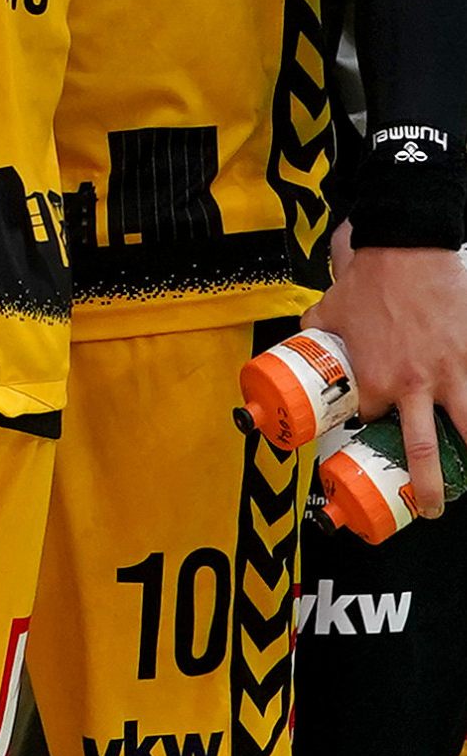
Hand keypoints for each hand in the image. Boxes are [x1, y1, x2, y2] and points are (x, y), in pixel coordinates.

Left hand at [313, 243, 466, 514]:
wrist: (407, 249)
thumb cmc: (369, 279)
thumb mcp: (326, 312)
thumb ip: (316, 336)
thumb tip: (305, 345)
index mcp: (373, 379)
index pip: (369, 419)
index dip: (369, 426)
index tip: (373, 429)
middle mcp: (413, 385)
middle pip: (423, 449)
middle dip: (427, 486)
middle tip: (429, 506)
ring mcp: (450, 374)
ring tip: (465, 479)